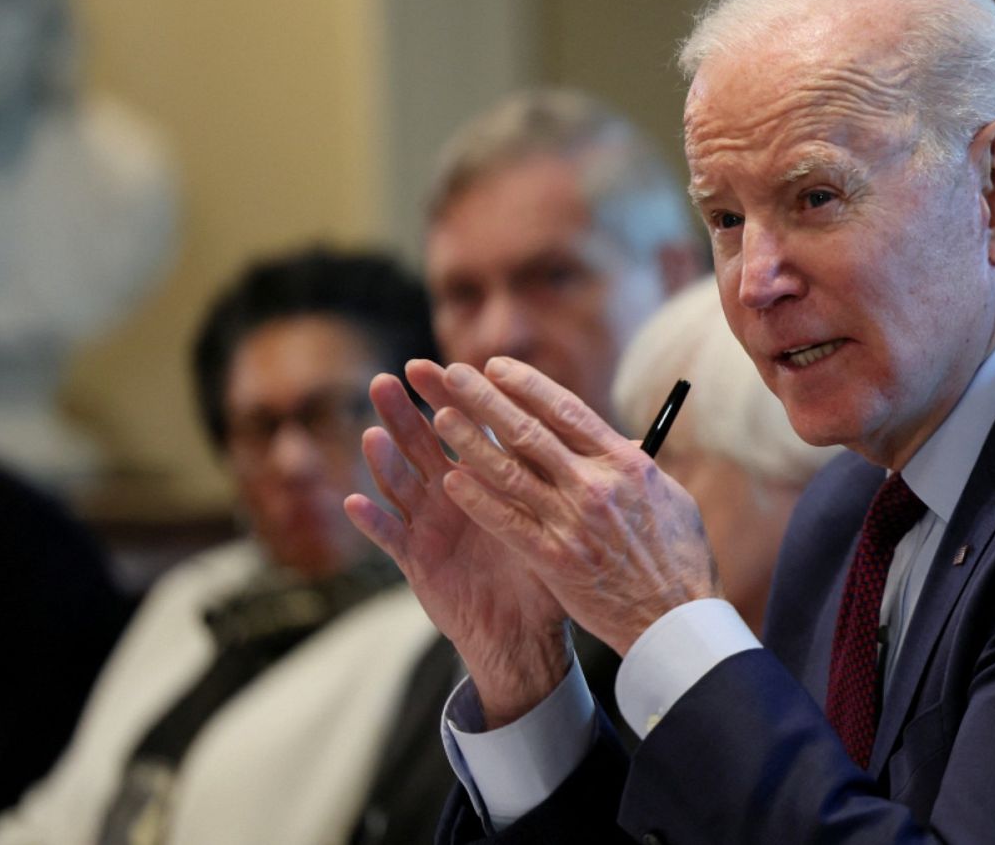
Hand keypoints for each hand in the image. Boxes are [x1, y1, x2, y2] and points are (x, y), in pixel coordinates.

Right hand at [345, 361, 568, 726]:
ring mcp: (430, 524)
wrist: (526, 632)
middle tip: (395, 376)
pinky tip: (354, 502)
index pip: (470, 426)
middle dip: (410, 410)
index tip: (450, 364)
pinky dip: (372, 521)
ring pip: (401, 482)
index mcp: (486, 477)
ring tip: (373, 431)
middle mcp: (451, 494)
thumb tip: (640, 442)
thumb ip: (588, 479)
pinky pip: (390, 539)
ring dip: (385, 457)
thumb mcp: (568, 520)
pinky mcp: (417, 560)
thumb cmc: (548, 568)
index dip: (461, 396)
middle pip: (425, 442)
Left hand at [430, 356, 719, 654]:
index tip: (496, 366)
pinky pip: (507, 522)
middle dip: (486, 399)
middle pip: (529, 431)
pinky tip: (451, 481)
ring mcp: (572, 522)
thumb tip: (618, 439)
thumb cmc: (678, 557)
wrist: (675, 619)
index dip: (526, 384)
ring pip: (509, 472)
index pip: (566, 409)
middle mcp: (595, 485)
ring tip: (440, 417)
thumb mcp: (667, 496)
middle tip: (452, 374)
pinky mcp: (554, 559)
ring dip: (471, 441)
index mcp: (625, 462)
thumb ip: (634, 466)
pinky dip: (478, 500)